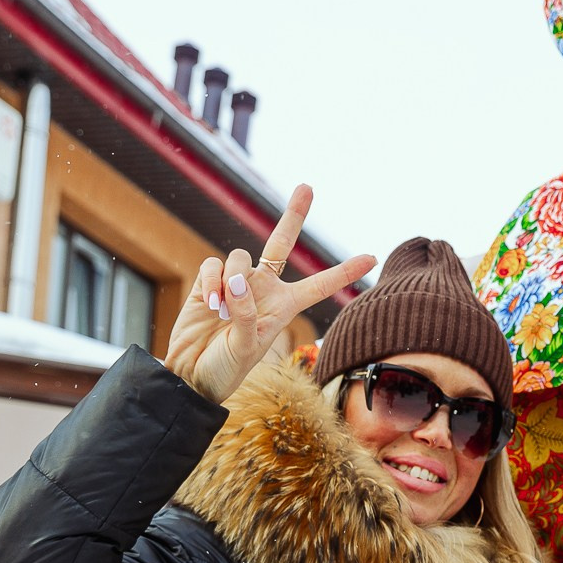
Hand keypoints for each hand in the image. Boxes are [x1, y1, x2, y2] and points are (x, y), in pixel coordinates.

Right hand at [163, 184, 374, 402]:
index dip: (344, 272)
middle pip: (281, 243)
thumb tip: (237, 282)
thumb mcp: (244, 349)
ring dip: (230, 280)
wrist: (190, 375)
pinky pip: (212, 266)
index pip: (319, 285)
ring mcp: (235, 283)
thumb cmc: (225, 370)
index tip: (372, 257)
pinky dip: (210, 281)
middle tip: (307, 186)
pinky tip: (207, 303)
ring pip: (239, 257)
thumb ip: (244, 315)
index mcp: (284, 307)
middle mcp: (263, 289)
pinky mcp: (209, 282)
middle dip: (294, 215)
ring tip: (220, 310)